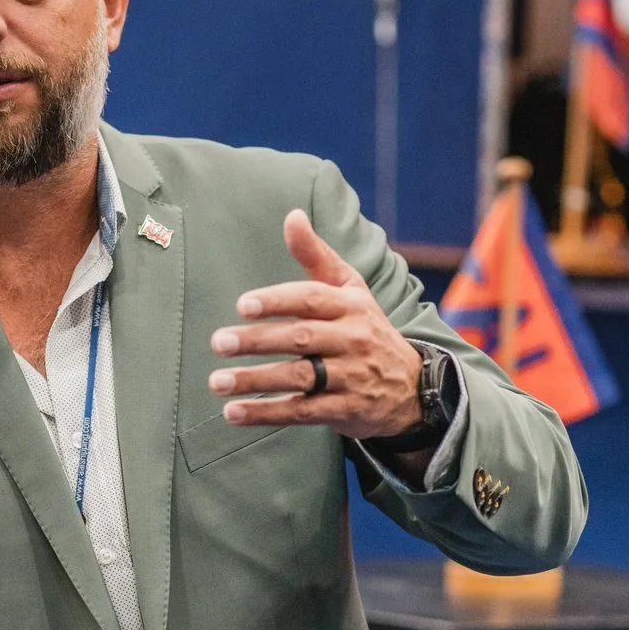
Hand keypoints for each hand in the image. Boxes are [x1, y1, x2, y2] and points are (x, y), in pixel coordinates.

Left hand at [208, 209, 421, 437]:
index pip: (312, 299)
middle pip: (301, 338)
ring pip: (299, 377)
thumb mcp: (350, 289)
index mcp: (351, 306)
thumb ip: (316, 256)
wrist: (411, 387)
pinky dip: (267, 412)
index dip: (277, 301)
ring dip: (255, 380)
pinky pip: (302, 412)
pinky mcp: (345, 410)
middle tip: (218, 342)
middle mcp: (352, 340)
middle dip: (257, 340)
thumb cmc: (366, 329)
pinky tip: (234, 412)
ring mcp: (350, 377)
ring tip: (217, 381)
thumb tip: (292, 216)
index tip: (243, 305)